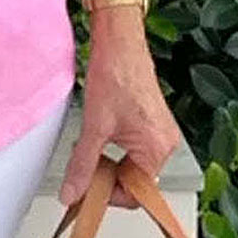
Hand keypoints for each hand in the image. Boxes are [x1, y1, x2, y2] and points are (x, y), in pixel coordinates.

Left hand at [58, 6, 180, 208]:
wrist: (120, 42)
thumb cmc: (115, 74)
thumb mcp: (94, 126)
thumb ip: (82, 164)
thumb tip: (72, 193)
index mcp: (157, 150)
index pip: (136, 195)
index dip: (108, 195)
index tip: (86, 190)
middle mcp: (165, 144)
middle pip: (134, 180)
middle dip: (107, 175)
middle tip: (82, 166)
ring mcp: (160, 133)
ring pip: (132, 163)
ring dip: (109, 160)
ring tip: (89, 145)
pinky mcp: (152, 123)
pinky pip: (134, 148)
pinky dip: (115, 147)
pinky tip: (99, 134)